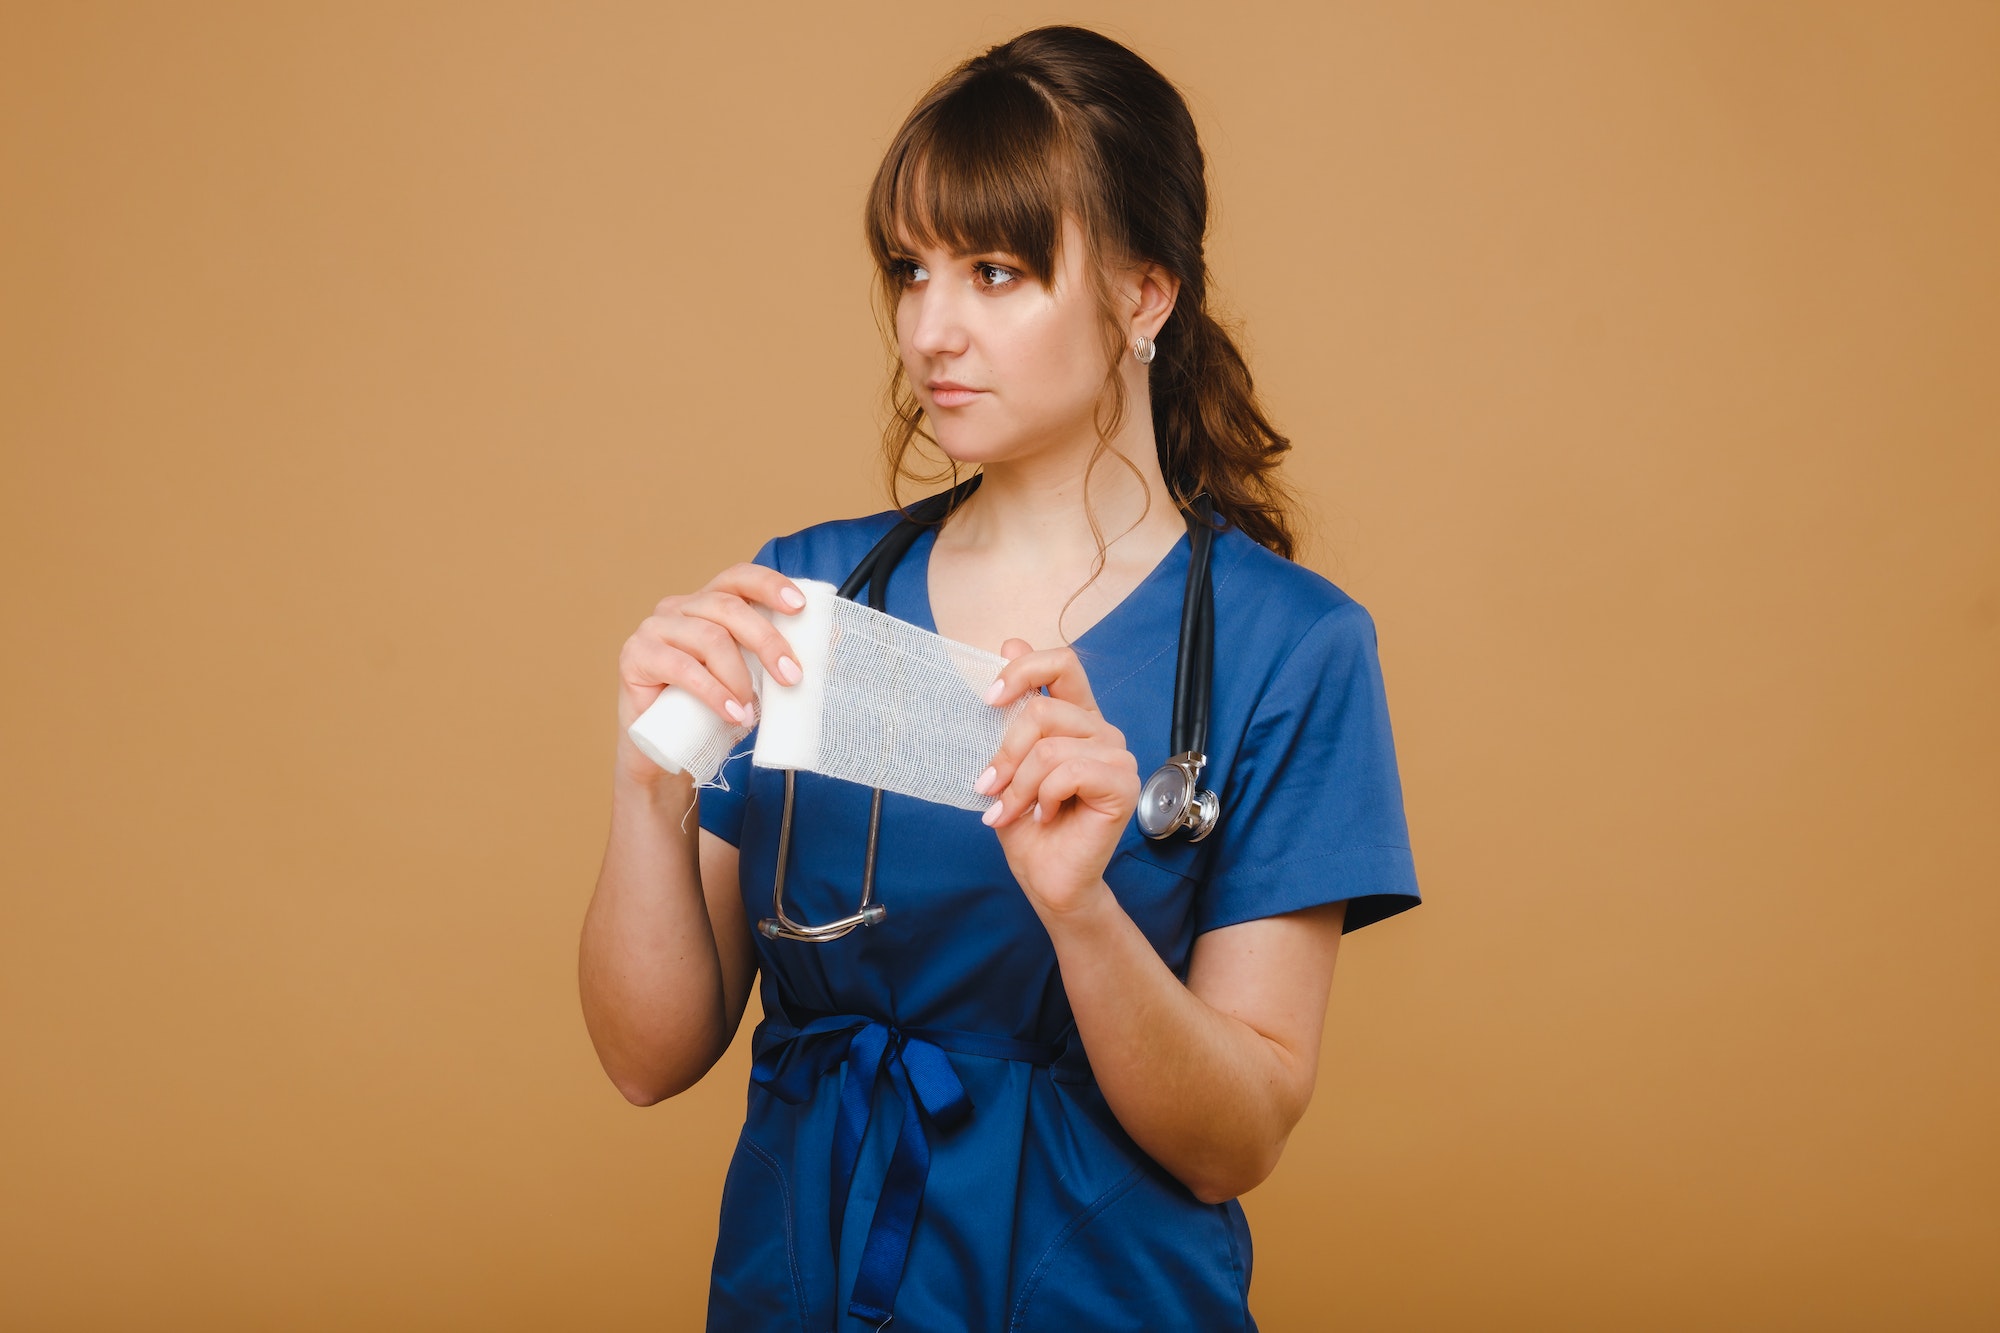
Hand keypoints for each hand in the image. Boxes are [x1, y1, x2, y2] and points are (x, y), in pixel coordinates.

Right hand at [614, 562, 806, 787]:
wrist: (665, 753)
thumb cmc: (711, 711)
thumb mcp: (752, 681)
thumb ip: (777, 660)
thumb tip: (831, 645)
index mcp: (709, 603)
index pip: (739, 577)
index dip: (770, 585)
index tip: (800, 607)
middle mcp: (680, 607)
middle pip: (729, 607)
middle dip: (767, 641)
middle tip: (791, 677)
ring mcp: (654, 628)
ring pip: (709, 638)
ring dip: (739, 677)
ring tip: (751, 712)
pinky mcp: (635, 656)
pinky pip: (680, 667)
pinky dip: (713, 692)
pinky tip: (732, 712)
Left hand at [976, 640, 1140, 915]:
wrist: (1047, 877)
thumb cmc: (1028, 823)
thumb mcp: (1007, 759)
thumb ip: (1013, 706)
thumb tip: (1010, 641)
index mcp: (1077, 716)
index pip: (1062, 662)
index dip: (1023, 669)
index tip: (989, 699)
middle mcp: (1101, 730)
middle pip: (1044, 707)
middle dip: (1005, 751)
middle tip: (989, 787)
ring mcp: (1118, 756)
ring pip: (1050, 746)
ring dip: (1019, 785)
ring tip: (1011, 810)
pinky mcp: (1124, 785)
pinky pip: (1069, 772)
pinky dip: (1043, 797)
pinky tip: (1044, 816)